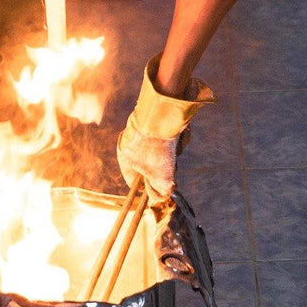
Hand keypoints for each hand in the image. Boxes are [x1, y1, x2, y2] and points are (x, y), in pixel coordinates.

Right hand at [116, 56, 215, 204]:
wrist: (165, 108)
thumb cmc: (158, 146)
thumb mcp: (161, 176)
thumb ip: (160, 191)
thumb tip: (161, 199)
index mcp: (125, 158)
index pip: (134, 182)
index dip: (149, 188)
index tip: (163, 189)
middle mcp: (131, 144)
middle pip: (152, 166)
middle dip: (166, 167)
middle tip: (173, 164)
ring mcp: (144, 132)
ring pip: (164, 151)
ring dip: (174, 151)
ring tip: (176, 144)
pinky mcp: (157, 121)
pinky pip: (170, 136)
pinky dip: (177, 137)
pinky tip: (180, 133)